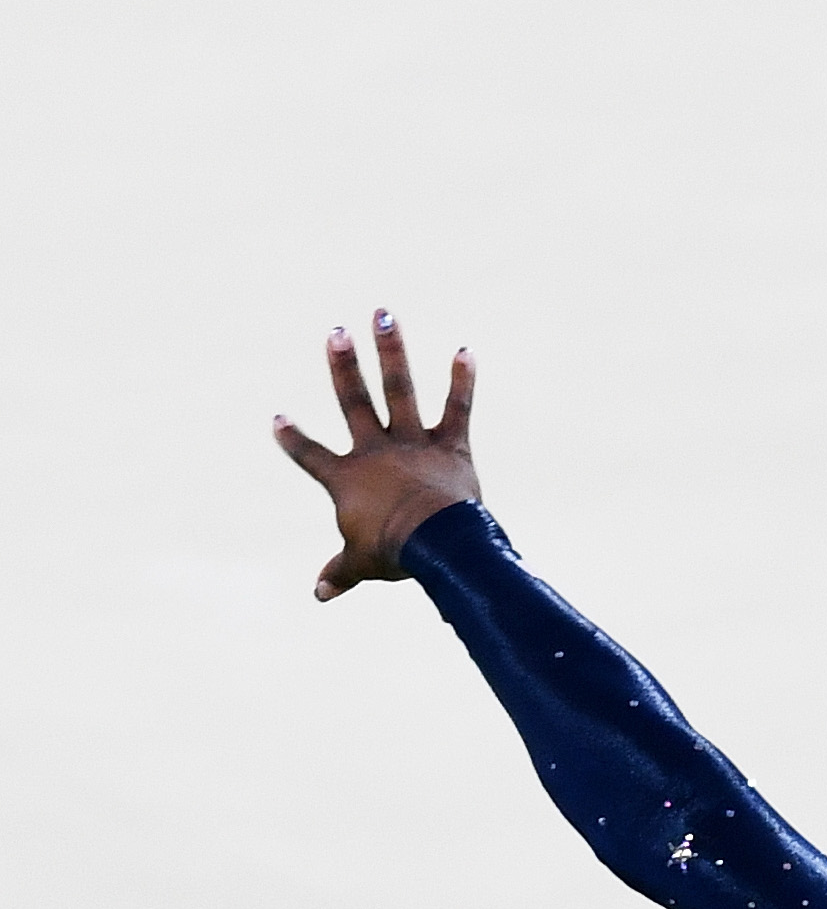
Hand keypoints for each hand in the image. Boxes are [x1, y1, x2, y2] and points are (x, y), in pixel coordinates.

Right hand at [273, 311, 478, 600]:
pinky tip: (466, 350)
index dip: (292, 440)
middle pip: (353, 402)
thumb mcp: (362, 564)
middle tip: (335, 331)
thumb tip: (319, 595)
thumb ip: (341, 573)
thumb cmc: (396, 556)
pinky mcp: (451, 448)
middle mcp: (377, 452)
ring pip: (399, 390)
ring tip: (384, 313)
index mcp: (348, 480)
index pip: (311, 456)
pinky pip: (458, 409)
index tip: (278, 418)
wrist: (437, 545)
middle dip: (343, 365)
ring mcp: (414, 445)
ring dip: (391, 350)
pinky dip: (462, 381)